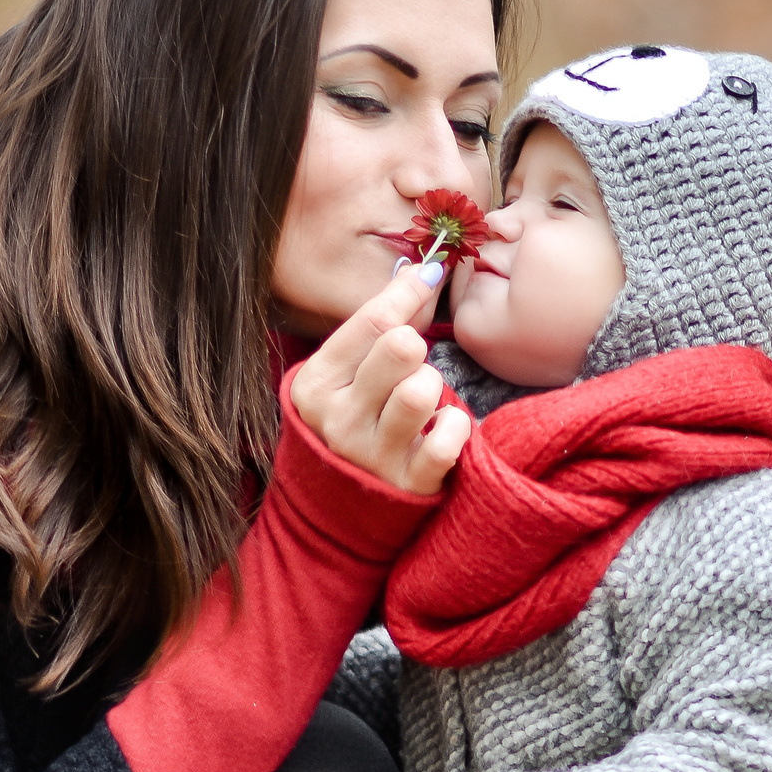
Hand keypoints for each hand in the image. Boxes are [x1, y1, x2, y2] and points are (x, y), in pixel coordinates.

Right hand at [289, 261, 471, 495]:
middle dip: (415, 348)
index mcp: (315, 385)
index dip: (410, 290)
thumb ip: (384, 319)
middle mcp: (338, 421)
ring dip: (434, 387)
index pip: (373, 321)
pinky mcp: (409, 484)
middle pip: (400, 348)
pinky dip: (455, 425)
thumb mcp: (350, 370)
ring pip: (422, 390)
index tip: (433, 272)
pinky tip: (441, 427)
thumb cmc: (357, 417)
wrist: (347, 503)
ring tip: (423, 400)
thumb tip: (428, 267)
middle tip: (410, 366)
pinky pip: (448, 438)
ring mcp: (372, 455)